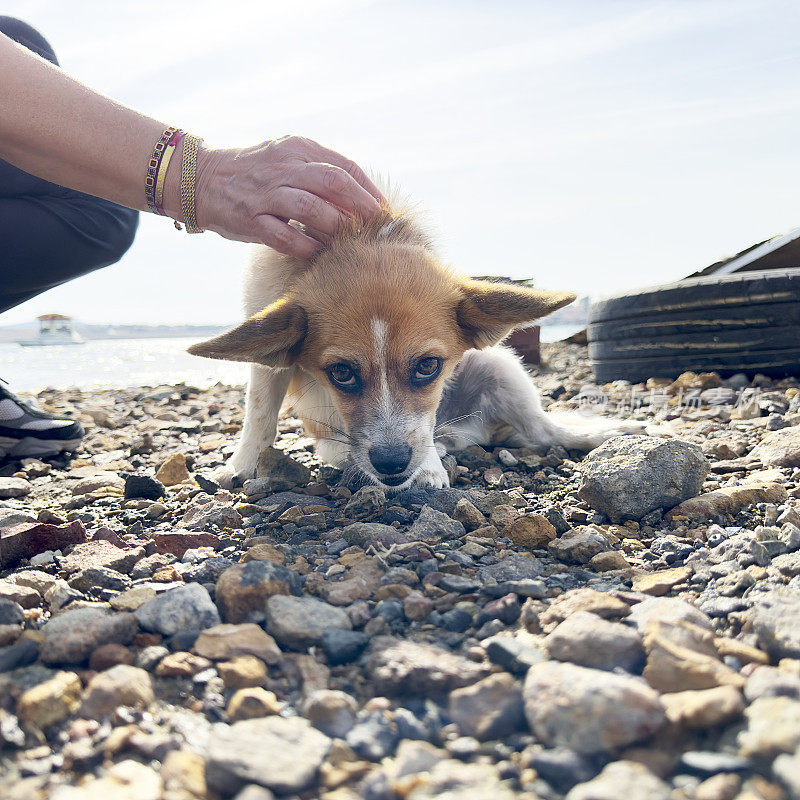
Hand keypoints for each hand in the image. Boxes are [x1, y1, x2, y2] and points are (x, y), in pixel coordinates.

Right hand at [191, 135, 384, 257]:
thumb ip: (318, 170)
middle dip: (361, 207)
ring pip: (311, 208)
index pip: (344, 166)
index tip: (385, 211)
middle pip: (333, 183)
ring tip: (354, 242)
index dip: (369, 190)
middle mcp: (282, 167)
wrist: (199, 177)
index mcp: (297, 148)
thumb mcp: (286, 156)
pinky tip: (322, 254)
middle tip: (378, 228)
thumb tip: (360, 196)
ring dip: (337, 227)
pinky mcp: (250, 220)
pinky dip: (308, 247)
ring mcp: (265, 194)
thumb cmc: (254, 171)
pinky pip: (286, 237)